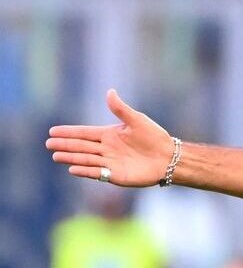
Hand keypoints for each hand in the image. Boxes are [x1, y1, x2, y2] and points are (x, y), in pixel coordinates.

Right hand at [46, 89, 173, 186]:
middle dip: (65, 145)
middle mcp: (106, 149)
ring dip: (72, 157)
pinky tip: (73, 169)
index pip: (84, 133)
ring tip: (56, 156)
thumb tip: (110, 91)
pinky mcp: (116, 175)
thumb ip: (121, 109)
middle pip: (81, 146)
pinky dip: (85, 170)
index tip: (53, 131)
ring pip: (86, 159)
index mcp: (109, 134)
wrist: (168, 157)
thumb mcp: (137, 120)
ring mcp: (110, 162)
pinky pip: (97, 172)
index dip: (69, 132)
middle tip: (48, 144)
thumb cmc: (154, 137)